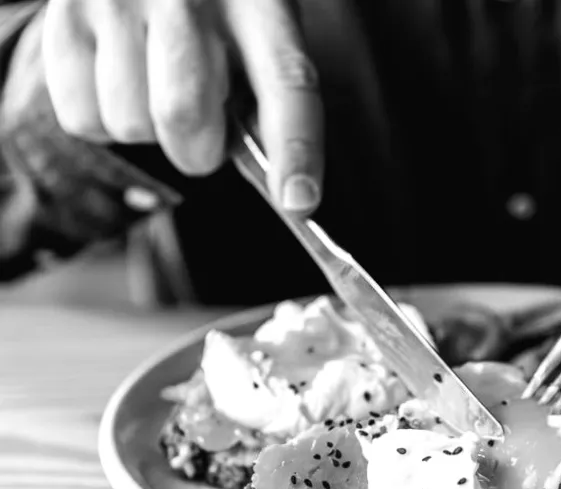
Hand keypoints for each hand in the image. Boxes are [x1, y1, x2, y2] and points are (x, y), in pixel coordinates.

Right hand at [41, 0, 323, 213]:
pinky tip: (118, 81)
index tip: (298, 201)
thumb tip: (285, 189)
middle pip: (184, 114)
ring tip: (156, 87)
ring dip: (148, 132)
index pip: (286, 83)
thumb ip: (269, 101)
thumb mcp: (259, 34)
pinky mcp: (68, 15)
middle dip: (198, 151)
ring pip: (129, 124)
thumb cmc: (218, 9)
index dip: (296, 150)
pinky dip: (102, 121)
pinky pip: (81, 116)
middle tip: (202, 134)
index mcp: (258, 2)